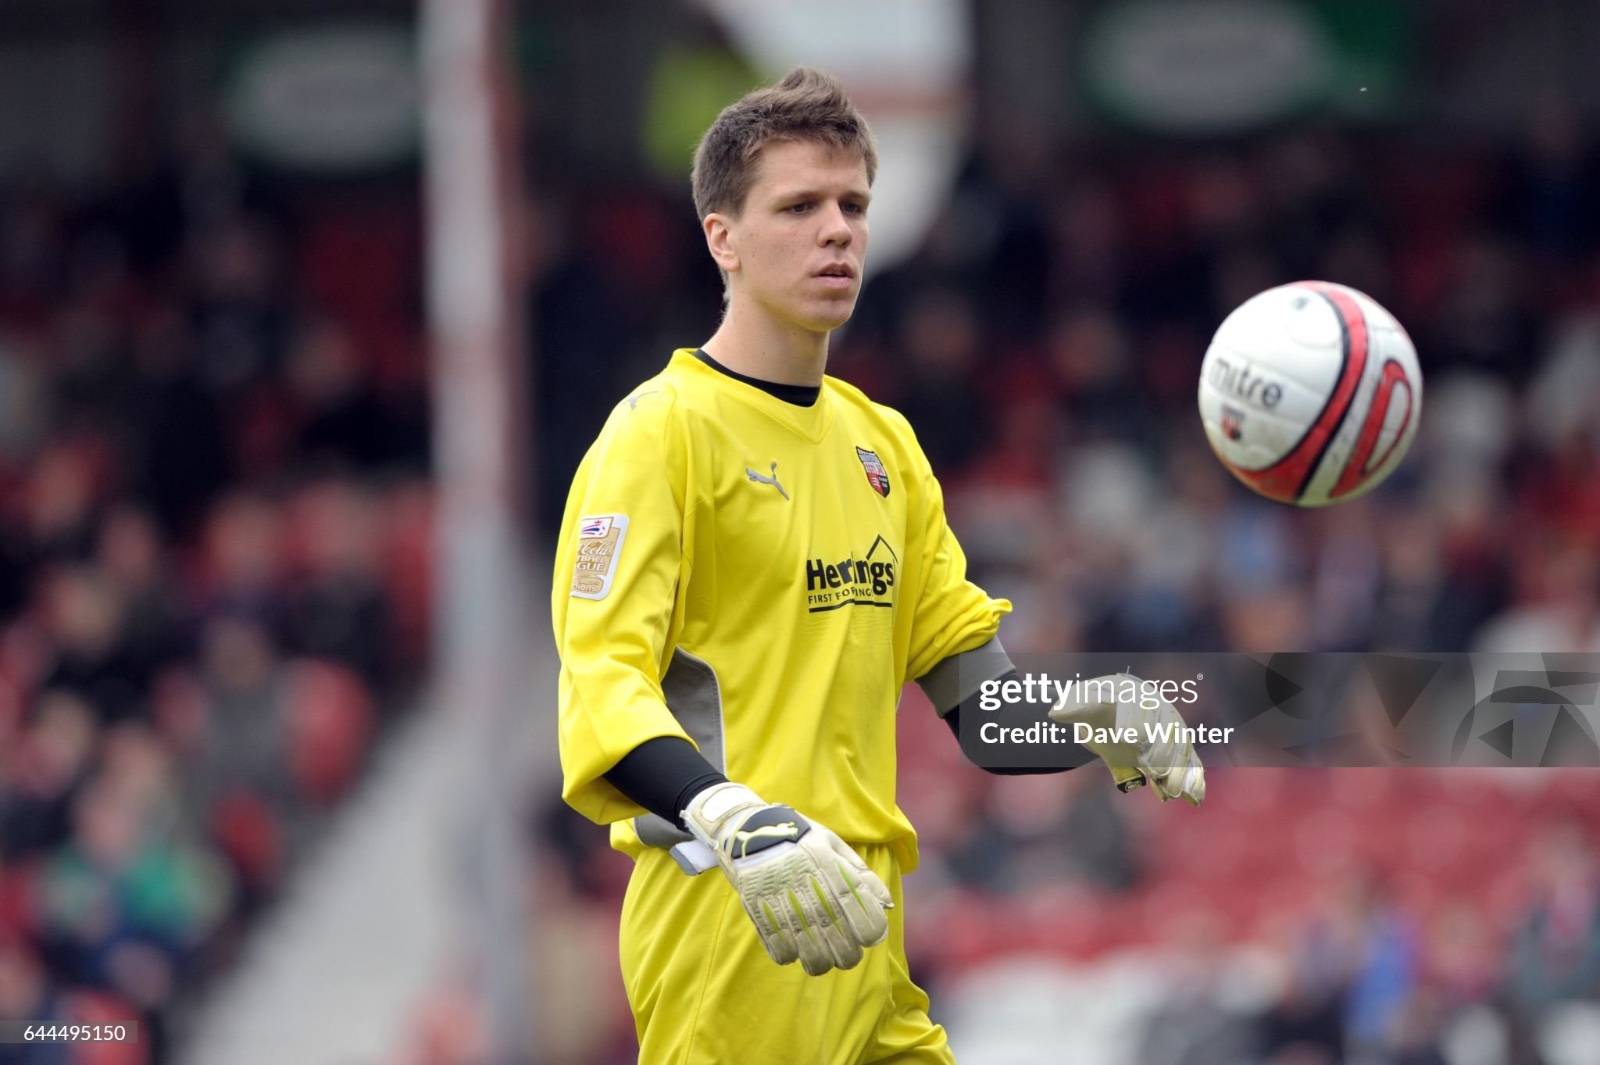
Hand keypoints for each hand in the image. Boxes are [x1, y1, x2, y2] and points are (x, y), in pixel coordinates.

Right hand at [683, 782, 892, 975]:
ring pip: (811, 953)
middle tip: (847, 955)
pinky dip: (789, 956)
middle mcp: (811, 889)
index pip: (863, 916)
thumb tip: (887, 904)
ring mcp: (784, 902)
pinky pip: (779, 949)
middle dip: (848, 955)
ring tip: (823, 959)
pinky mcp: (761, 913)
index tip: (870, 936)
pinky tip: (794, 950)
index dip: (872, 932)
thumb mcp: (833, 844)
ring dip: (820, 962)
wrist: (748, 830)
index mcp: (832, 869)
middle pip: (840, 942)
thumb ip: (861, 875)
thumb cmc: (798, 837)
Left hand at [1047, 673, 1205, 804]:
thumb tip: (1055, 712)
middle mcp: (1157, 711)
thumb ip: (1073, 709)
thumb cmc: (1094, 707)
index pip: (1139, 709)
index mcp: (1134, 695)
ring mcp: (1169, 732)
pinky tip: (1194, 799)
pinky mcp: (1174, 753)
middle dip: (1162, 753)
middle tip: (1156, 772)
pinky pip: (1188, 764)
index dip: (1137, 725)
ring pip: (1178, 751)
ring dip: (1178, 772)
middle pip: (1164, 732)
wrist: (1109, 718)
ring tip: (1172, 792)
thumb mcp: (1080, 705)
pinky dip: (1193, 780)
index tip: (1134, 740)